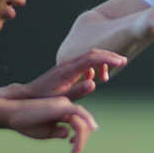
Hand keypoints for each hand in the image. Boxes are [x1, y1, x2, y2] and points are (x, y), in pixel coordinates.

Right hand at [4, 97, 98, 152]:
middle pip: (82, 126)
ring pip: (81, 123)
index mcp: (62, 113)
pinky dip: (87, 120)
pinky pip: (79, 112)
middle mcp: (65, 107)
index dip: (79, 140)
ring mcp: (64, 105)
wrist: (11, 114)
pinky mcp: (61, 106)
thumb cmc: (26, 123)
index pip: (78, 126)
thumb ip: (59, 133)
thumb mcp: (46, 132)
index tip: (73, 152)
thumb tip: (69, 135)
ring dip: (81, 140)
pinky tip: (92, 128)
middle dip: (81, 142)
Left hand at [5, 49, 124, 101]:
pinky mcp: (66, 68)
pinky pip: (84, 62)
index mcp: (69, 70)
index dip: (108, 59)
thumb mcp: (62, 99)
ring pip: (89, 56)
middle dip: (109, 56)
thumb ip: (78, 91)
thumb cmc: (45, 99)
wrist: (28, 94)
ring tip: (112, 71)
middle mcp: (68, 64)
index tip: (121, 62)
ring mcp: (67, 65)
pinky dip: (94, 65)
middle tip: (124, 60)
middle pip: (93, 53)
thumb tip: (93, 83)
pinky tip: (97, 77)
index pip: (92, 59)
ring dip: (103, 60)